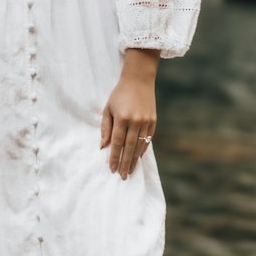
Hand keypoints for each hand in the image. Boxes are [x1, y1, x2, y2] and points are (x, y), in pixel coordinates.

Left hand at [100, 52, 158, 178]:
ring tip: (130, 171)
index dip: (113, 157)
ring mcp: (146, 121)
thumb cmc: (119, 94)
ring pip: (139, 146)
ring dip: (134, 160)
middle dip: (125, 163)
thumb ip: (105, 128)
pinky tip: (138, 158)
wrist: (139, 80)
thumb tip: (103, 147)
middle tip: (122, 176)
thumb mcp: (108, 109)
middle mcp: (135, 121)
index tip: (111, 169)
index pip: (116, 142)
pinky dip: (142, 150)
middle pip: (129, 147)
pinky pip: (148, 139)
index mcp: (121, 118)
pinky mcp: (153, 121)